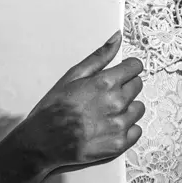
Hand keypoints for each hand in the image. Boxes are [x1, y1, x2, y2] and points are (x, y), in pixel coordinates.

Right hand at [15, 32, 144, 169]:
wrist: (43, 141)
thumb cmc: (54, 107)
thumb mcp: (72, 75)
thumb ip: (99, 56)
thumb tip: (117, 38)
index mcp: (105, 83)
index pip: (135, 67)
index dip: (127, 68)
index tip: (121, 73)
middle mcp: (116, 103)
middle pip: (138, 86)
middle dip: (125, 87)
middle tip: (105, 94)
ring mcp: (119, 125)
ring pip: (138, 109)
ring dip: (127, 108)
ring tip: (105, 112)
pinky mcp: (120, 144)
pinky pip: (136, 131)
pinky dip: (126, 128)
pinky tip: (108, 127)